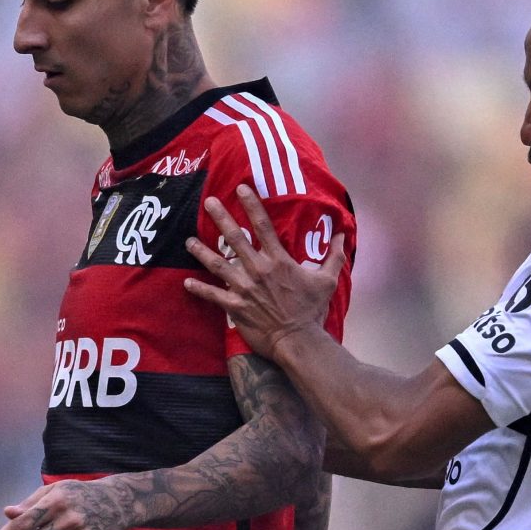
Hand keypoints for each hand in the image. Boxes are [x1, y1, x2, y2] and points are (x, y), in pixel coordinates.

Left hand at [182, 185, 343, 359]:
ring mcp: (244, 288)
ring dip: (202, 251)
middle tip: (208, 202)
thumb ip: (335, 256)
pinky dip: (199, 289)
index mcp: (278, 260)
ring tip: (189, 241)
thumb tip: (344, 235)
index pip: (263, 226)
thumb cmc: (312, 311)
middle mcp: (258, 270)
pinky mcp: (235, 307)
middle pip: (235, 238)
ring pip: (218, 264)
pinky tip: (187, 282)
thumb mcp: (328, 281)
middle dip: (221, 218)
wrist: (297, 340)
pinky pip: (213, 295)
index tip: (240, 189)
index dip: (251, 205)